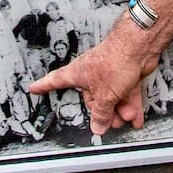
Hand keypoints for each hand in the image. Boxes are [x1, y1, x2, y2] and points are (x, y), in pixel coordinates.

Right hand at [28, 28, 152, 134]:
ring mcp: (109, 74)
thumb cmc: (116, 58)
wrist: (138, 45)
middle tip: (110, 123)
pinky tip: (135, 117)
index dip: (44, 85)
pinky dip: (130, 106)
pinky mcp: (125, 74)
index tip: (34, 88)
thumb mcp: (105, 95)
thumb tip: (97, 127)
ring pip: (111, 98)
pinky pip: (125, 94)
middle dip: (103, 113)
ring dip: (119, 111)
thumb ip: (101, 113)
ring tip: (126, 119)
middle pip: (92, 98)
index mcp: (78, 73)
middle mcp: (91, 73)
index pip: (55, 81)